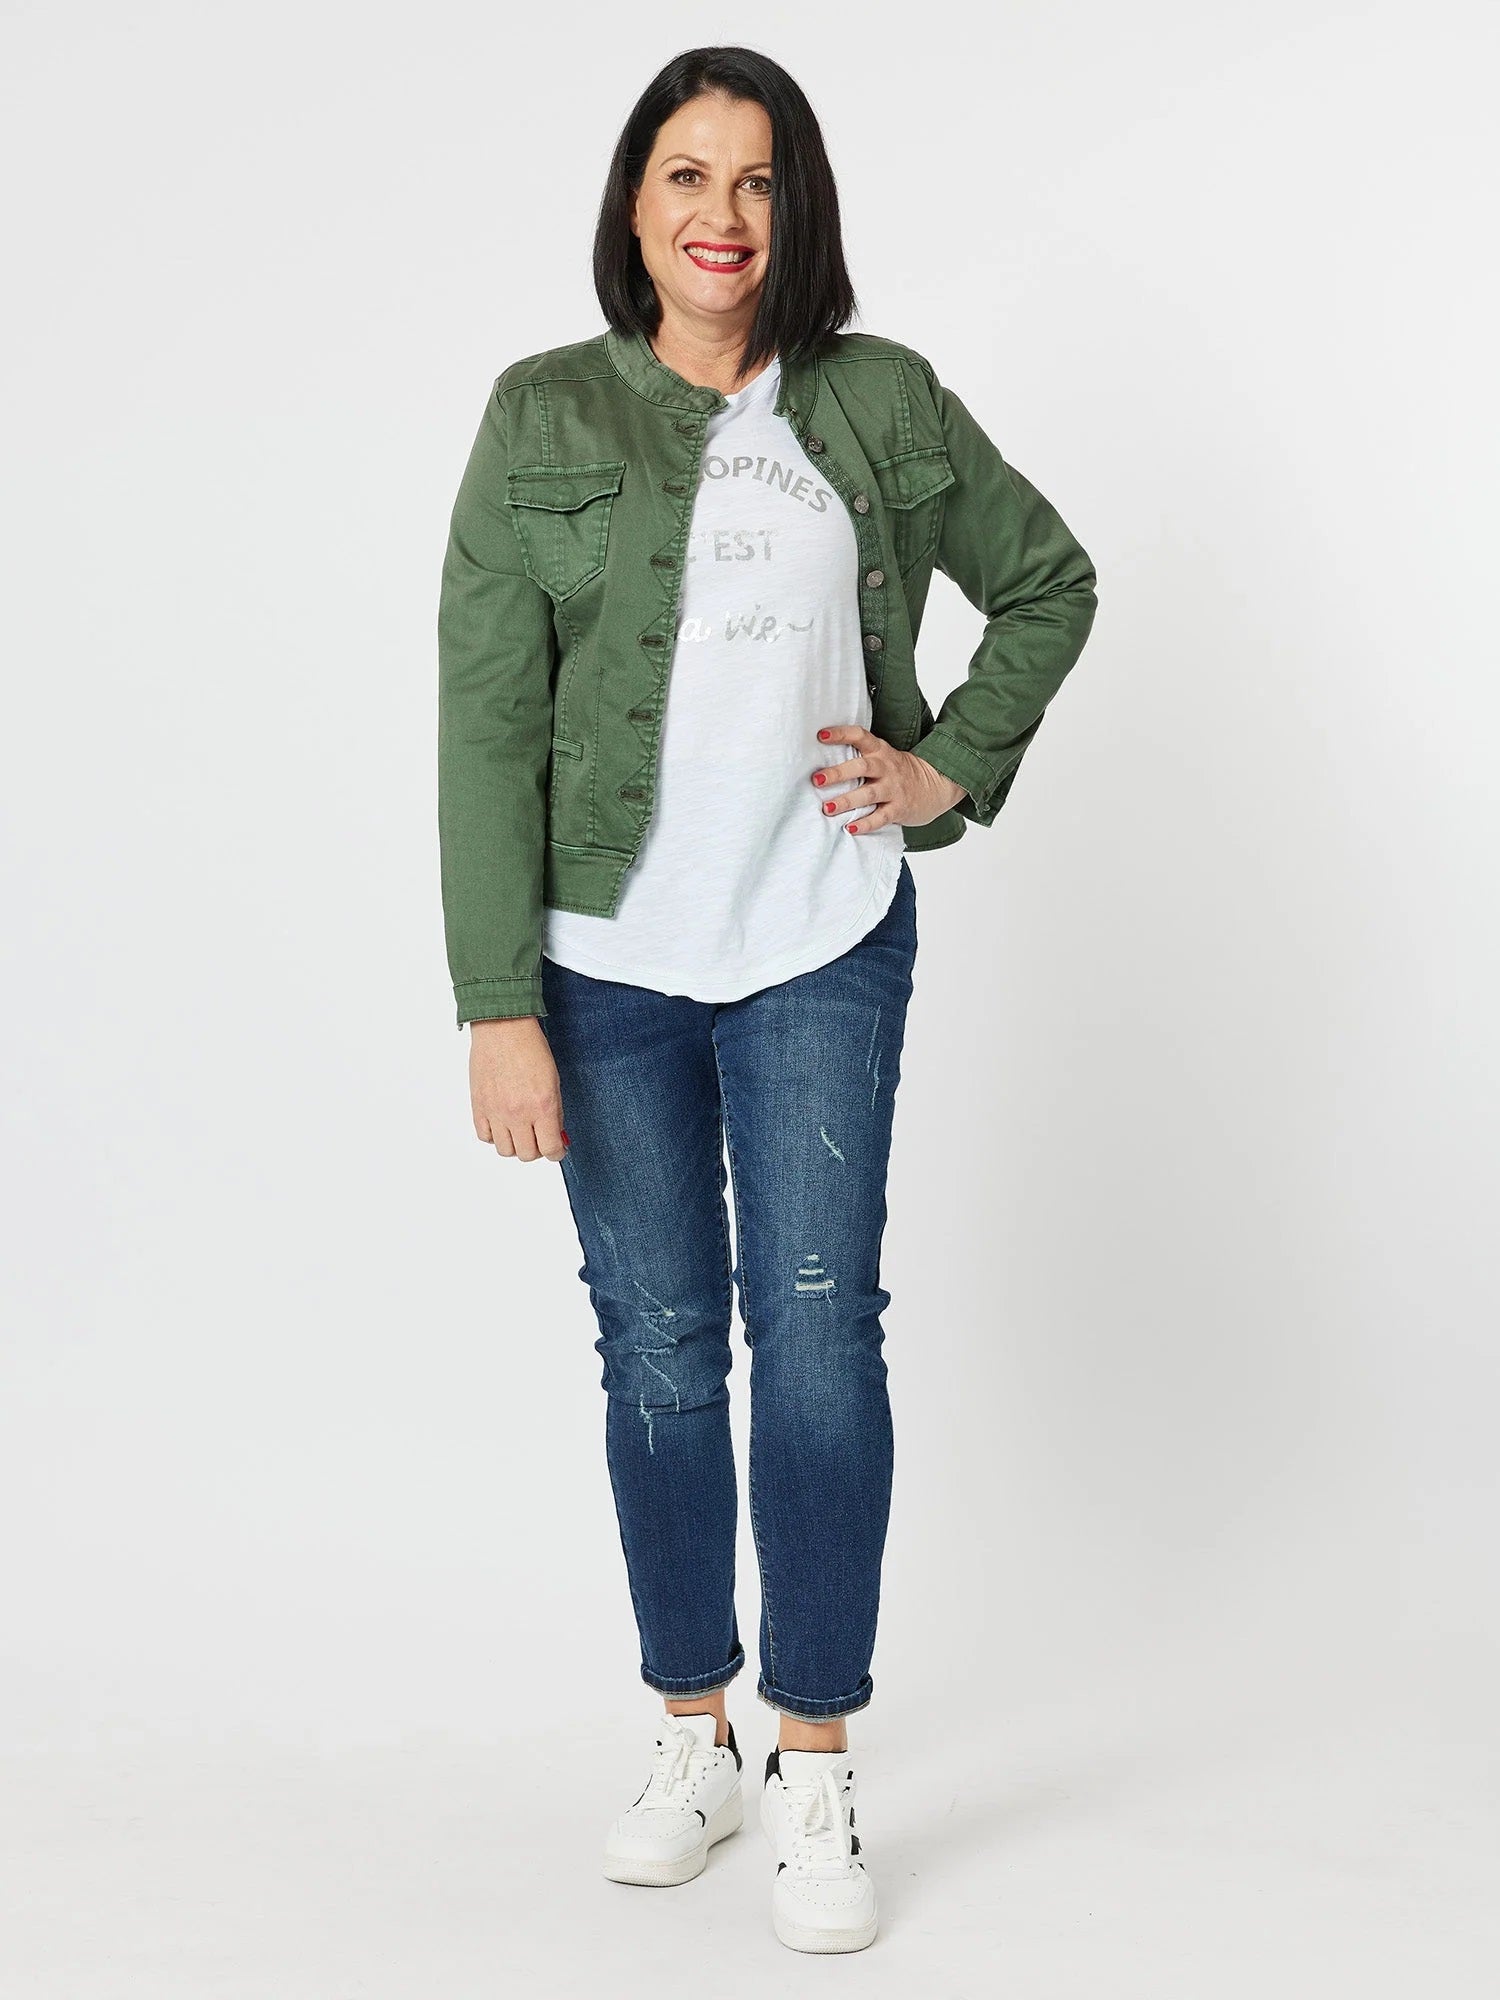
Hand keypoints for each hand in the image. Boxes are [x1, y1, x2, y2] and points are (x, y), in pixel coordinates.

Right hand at [468, 1016, 568, 1162]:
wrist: (503, 1028)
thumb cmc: (530, 1048)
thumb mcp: (553, 1081)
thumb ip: (555, 1112)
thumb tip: (556, 1136)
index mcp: (542, 1106)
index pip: (550, 1149)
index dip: (556, 1152)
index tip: (557, 1149)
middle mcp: (518, 1113)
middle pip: (526, 1154)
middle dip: (536, 1149)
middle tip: (538, 1137)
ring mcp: (495, 1112)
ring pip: (504, 1150)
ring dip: (514, 1144)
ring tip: (519, 1130)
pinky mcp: (478, 1106)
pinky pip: (484, 1136)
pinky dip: (494, 1135)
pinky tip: (501, 1123)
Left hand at [810, 725, 965, 833]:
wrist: (937, 784)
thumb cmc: (899, 771)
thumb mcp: (884, 756)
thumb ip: (860, 756)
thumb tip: (821, 761)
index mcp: (880, 751)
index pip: (860, 736)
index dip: (841, 734)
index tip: (820, 735)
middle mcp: (886, 768)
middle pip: (862, 767)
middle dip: (838, 773)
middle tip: (817, 780)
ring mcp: (894, 789)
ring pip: (869, 794)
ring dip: (847, 801)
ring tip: (827, 808)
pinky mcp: (899, 809)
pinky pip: (881, 817)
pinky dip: (865, 824)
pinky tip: (850, 828)